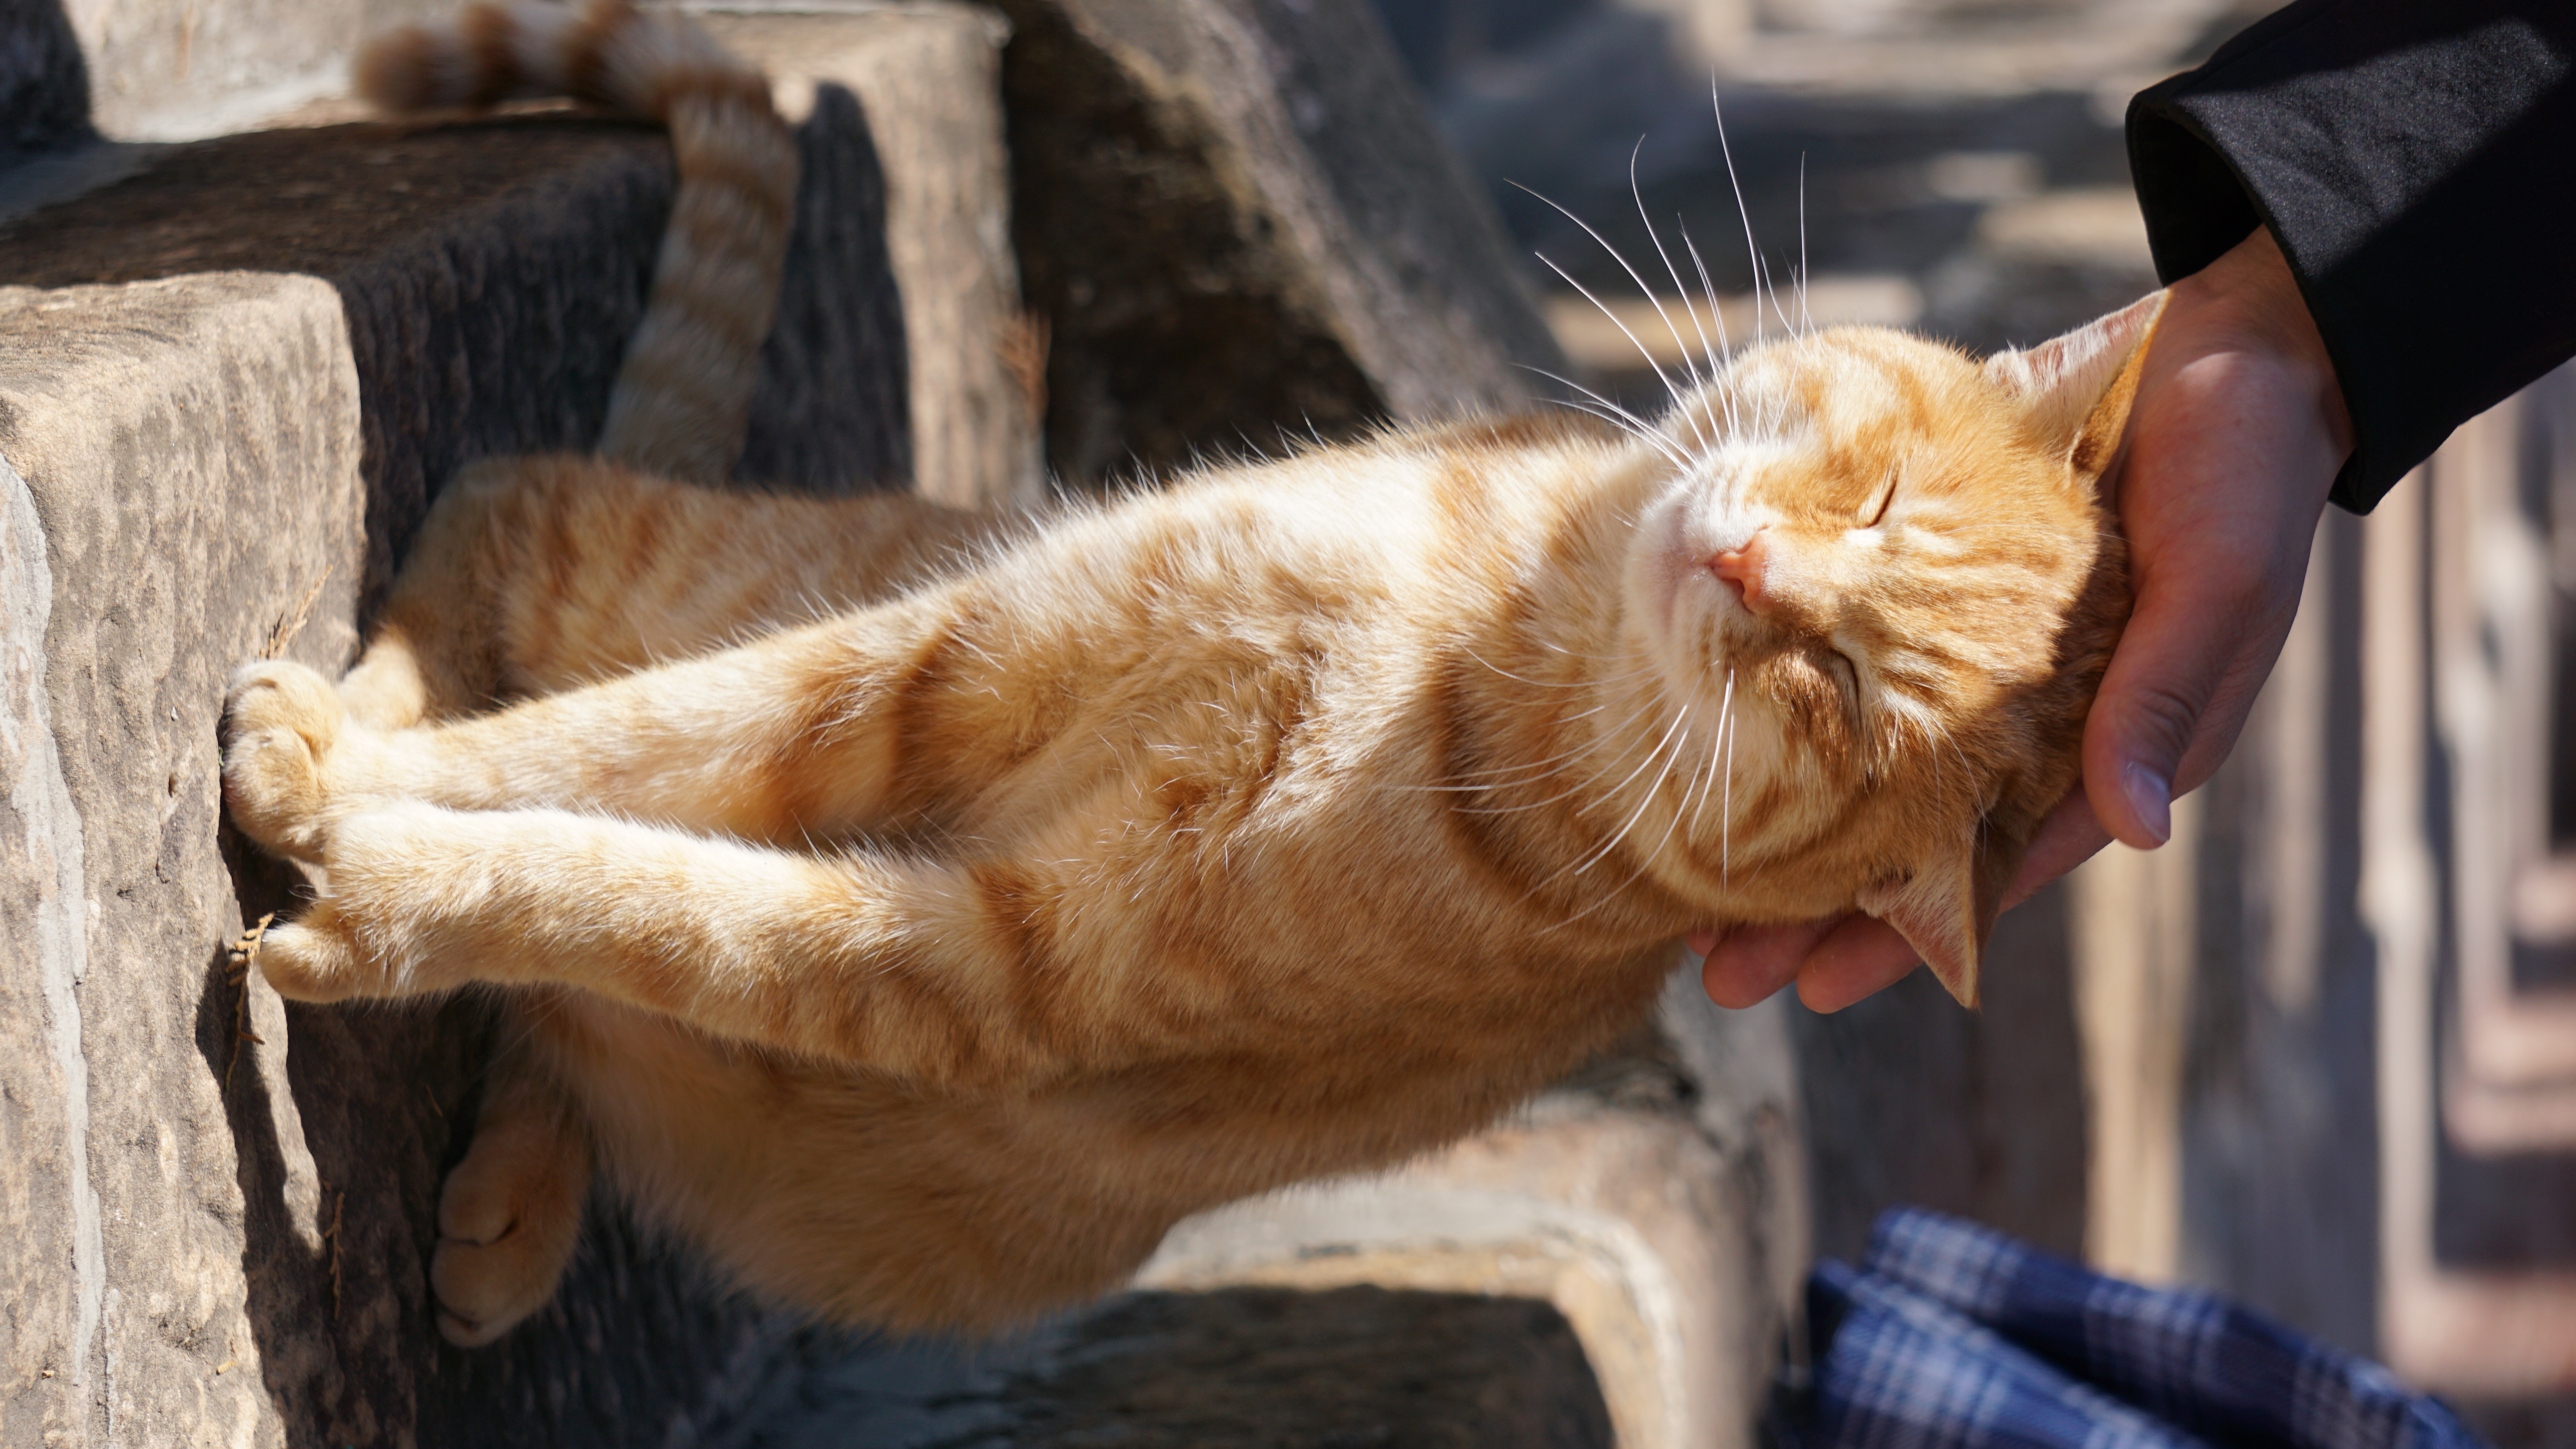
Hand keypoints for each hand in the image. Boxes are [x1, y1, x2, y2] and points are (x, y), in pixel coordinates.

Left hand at [1699, 225, 2353, 1011]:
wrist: (2230, 352)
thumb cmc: (2246, 475)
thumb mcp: (2223, 582)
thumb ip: (2172, 698)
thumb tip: (2136, 830)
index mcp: (2106, 748)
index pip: (1988, 869)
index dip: (1905, 934)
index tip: (1816, 986)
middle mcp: (2033, 722)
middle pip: (1904, 838)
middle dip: (1813, 907)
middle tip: (1717, 970)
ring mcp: (1979, 658)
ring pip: (1863, 765)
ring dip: (1783, 817)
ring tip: (1683, 870)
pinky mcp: (1940, 584)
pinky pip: (1857, 660)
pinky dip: (1795, 697)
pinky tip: (1717, 724)